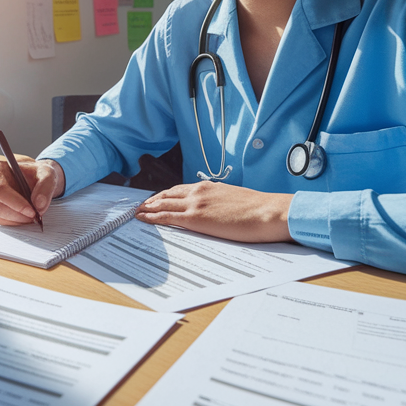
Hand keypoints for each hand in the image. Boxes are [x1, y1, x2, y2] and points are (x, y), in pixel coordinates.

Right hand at [0, 158, 64, 225]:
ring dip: (18, 219)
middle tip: (35, 216)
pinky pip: (0, 220)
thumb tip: (38, 205)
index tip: (32, 211)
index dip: (16, 203)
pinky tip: (25, 216)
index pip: (0, 189)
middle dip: (19, 214)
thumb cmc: (37, 173)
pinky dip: (14, 222)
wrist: (35, 178)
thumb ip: (46, 185)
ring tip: (32, 215)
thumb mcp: (47, 173)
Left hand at [134, 181, 293, 242]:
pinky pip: (166, 216)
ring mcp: (196, 203)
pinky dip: (151, 217)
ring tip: (137, 212)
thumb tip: (217, 211)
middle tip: (141, 206)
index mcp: (210, 187)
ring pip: (162, 203)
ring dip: (147, 208)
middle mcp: (199, 191)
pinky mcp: (195, 218)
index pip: (180, 189)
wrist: (268, 212)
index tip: (156, 199)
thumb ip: (221, 202)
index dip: (165, 195)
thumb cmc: (259, 209)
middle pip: (167, 194)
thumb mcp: (235, 200)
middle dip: (152, 200)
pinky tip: (142, 219)